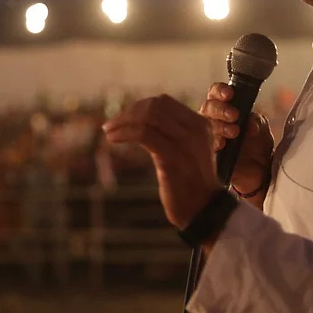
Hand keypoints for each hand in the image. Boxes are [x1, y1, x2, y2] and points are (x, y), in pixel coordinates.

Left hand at [101, 94, 222, 228]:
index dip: (139, 107)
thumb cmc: (190, 183)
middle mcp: (195, 128)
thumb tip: (141, 119)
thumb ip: (173, 134)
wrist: (203, 210)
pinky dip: (124, 133)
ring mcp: (185, 141)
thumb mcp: (187, 151)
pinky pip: (143, 134)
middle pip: (154, 106)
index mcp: (200, 124)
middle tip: (111, 125)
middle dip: (128, 113)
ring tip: (108, 131)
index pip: (164, 102)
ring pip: (147, 117)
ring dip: (122, 122)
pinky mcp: (172, 156)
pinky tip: (113, 139)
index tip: (123, 118)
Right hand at [198, 83, 274, 195]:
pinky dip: (212, 142)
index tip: (230, 94)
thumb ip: (256, 121)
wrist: (260, 173)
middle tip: (234, 115)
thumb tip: (249, 122)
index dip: (220, 91)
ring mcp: (208, 136)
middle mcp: (214, 120)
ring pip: (204, 124)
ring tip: (234, 132)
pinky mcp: (207, 153)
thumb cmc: (258, 146)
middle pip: (208, 107)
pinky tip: (222, 144)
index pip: (216, 94)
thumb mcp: (262, 130)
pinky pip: (203, 144)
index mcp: (226, 109)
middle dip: (220, 109)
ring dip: (218, 126)